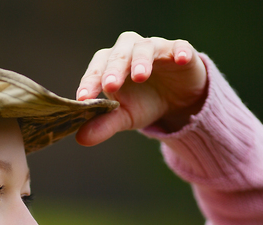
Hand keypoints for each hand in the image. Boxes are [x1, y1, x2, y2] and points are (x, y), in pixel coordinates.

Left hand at [75, 31, 207, 145]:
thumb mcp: (123, 117)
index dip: (90, 82)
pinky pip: (180, 47)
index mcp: (110, 65)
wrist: (176, 100)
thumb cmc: (143, 102)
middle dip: (114, 69)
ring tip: (140, 76)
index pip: (97, 68)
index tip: (83, 98)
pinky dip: (180, 52)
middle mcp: (129, 51)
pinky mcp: (180, 51)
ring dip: (141, 60)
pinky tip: (181, 60)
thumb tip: (80, 139)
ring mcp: (155, 48)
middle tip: (110, 86)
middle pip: (118, 54)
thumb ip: (103, 125)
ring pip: (145, 47)